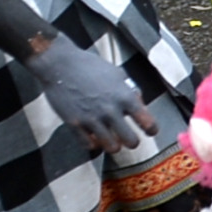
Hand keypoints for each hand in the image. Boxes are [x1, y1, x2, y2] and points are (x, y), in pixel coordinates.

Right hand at [26, 34, 151, 156]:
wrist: (60, 64)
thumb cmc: (90, 66)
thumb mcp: (118, 74)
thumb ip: (131, 91)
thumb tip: (140, 106)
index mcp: (125, 96)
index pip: (147, 122)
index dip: (151, 129)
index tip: (150, 132)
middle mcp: (110, 110)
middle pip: (131, 142)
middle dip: (132, 142)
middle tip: (128, 139)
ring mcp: (91, 118)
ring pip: (111, 147)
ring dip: (114, 146)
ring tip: (112, 141)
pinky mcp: (74, 124)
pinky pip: (89, 145)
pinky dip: (94, 144)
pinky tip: (94, 138)